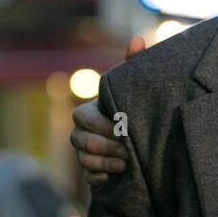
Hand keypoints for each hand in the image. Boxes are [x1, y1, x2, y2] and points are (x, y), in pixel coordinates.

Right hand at [70, 36, 143, 184]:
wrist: (137, 143)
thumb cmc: (131, 108)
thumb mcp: (132, 88)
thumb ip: (132, 64)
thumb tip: (137, 39)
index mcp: (87, 112)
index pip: (83, 117)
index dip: (104, 125)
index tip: (126, 127)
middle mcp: (80, 132)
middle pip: (83, 140)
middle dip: (107, 145)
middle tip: (130, 148)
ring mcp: (82, 153)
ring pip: (84, 159)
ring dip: (107, 162)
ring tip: (128, 162)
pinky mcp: (89, 173)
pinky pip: (89, 177)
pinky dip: (102, 176)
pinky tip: (119, 174)